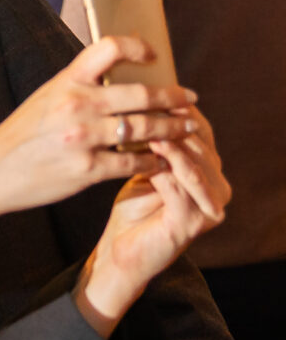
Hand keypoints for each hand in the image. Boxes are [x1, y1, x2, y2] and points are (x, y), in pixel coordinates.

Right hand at [0, 37, 200, 228]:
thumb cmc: (22, 134)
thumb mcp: (47, 97)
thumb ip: (80, 85)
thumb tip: (119, 74)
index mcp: (66, 80)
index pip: (109, 48)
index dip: (138, 47)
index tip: (155, 57)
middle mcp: (76, 104)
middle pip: (140, 94)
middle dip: (173, 98)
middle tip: (191, 99)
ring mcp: (83, 138)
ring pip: (144, 129)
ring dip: (172, 130)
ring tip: (188, 129)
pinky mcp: (86, 170)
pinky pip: (132, 162)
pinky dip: (152, 161)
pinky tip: (163, 161)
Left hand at [76, 111, 230, 330]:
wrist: (121, 252)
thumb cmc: (132, 208)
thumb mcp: (145, 168)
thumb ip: (154, 143)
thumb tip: (144, 99)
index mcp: (209, 171)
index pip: (200, 131)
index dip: (180, 110)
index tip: (158, 88)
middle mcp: (218, 187)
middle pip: (199, 145)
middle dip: (174, 124)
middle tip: (152, 102)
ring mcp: (211, 206)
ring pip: (192, 164)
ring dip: (172, 143)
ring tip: (151, 124)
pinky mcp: (195, 222)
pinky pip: (180, 187)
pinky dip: (165, 168)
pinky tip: (149, 153)